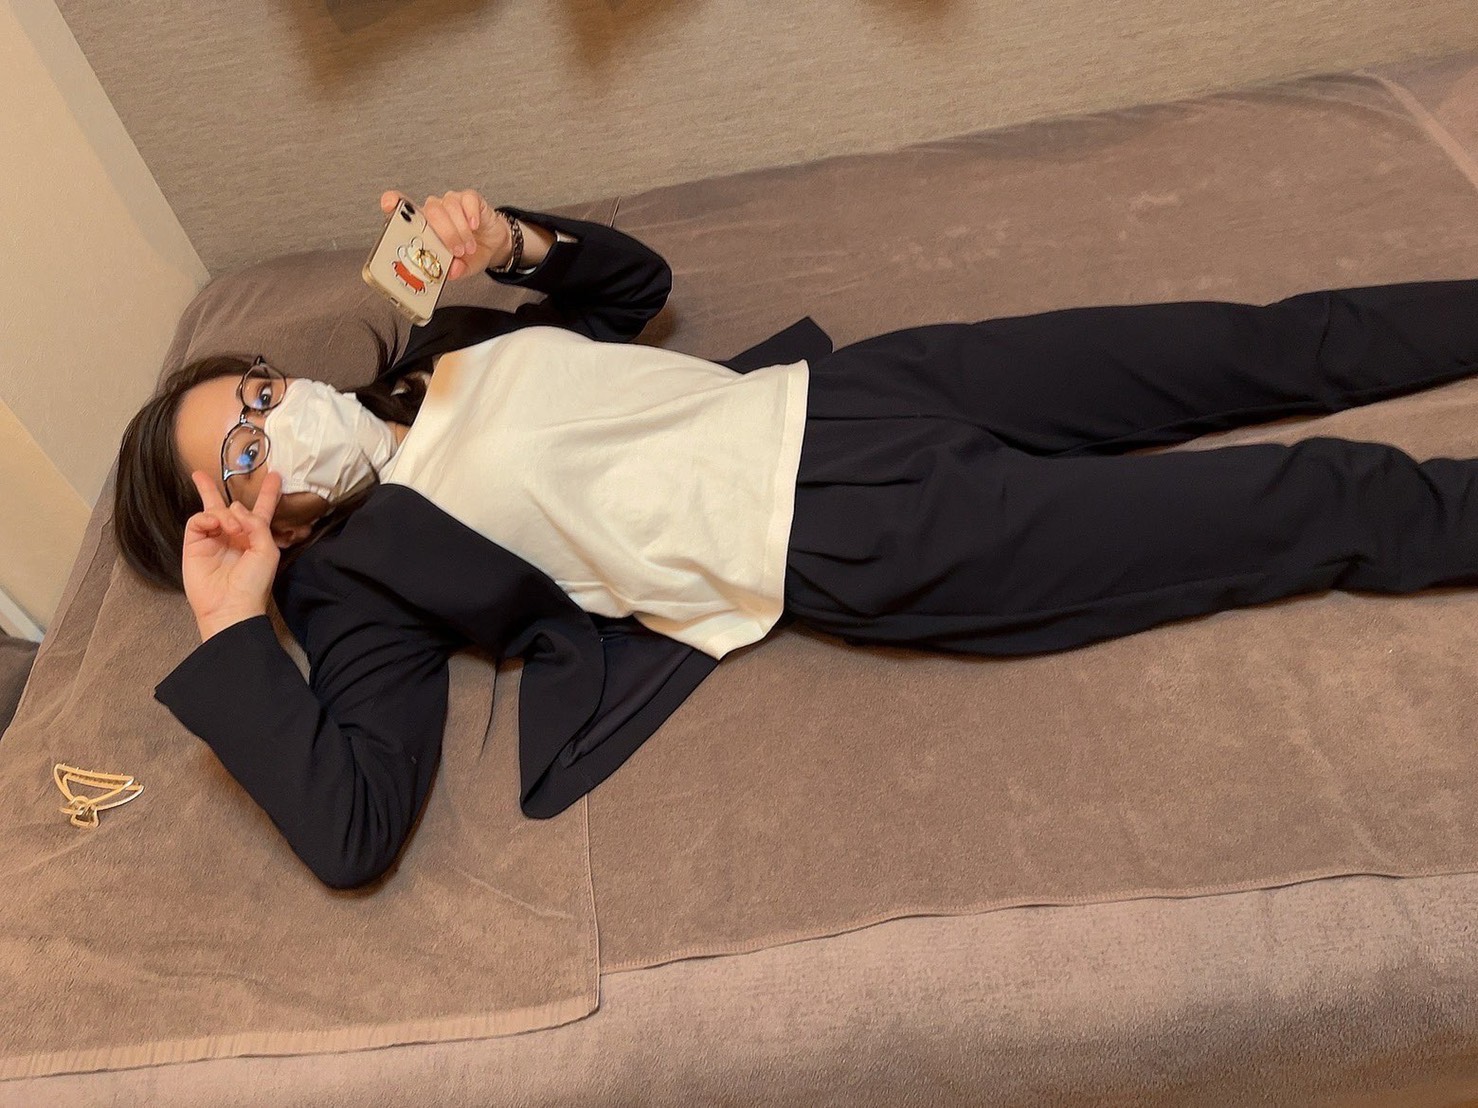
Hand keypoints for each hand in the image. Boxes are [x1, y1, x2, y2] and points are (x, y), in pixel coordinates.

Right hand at [182, 469, 282, 639]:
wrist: (230, 606)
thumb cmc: (254, 583)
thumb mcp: (266, 551)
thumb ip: (256, 524)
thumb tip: (234, 507)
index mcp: (255, 537)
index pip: (262, 510)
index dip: (268, 493)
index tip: (275, 475)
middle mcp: (233, 535)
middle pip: (228, 506)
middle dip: (218, 489)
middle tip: (203, 474)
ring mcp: (212, 538)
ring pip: (213, 509)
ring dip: (225, 513)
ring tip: (231, 526)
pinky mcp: (194, 543)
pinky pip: (198, 520)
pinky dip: (207, 517)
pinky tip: (217, 525)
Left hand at [380, 188, 507, 280]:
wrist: (492, 245)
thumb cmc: (469, 254)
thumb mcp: (461, 268)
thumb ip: (453, 270)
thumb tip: (451, 272)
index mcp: (424, 225)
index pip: (403, 208)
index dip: (394, 203)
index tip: (389, 205)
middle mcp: (435, 210)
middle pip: (431, 212)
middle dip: (445, 234)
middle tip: (456, 252)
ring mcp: (451, 202)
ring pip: (449, 207)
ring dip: (460, 231)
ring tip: (468, 247)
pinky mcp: (470, 198)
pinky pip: (467, 200)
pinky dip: (471, 215)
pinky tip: (474, 226)